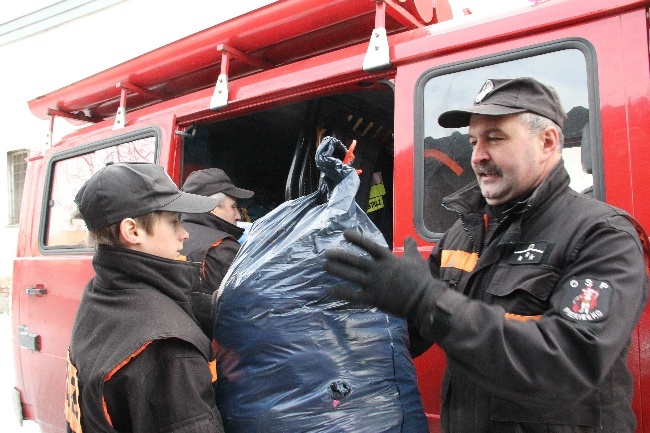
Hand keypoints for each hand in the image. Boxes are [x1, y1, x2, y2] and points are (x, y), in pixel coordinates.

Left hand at [323, 229, 443, 319]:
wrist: (424, 300)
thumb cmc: (421, 279)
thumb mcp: (416, 259)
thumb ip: (410, 248)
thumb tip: (409, 237)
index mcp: (388, 259)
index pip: (369, 245)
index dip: (356, 239)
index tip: (344, 233)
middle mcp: (378, 270)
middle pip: (355, 261)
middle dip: (340, 257)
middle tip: (327, 253)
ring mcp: (374, 284)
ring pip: (351, 276)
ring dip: (337, 270)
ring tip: (325, 266)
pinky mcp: (373, 299)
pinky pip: (353, 295)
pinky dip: (341, 292)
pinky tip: (329, 290)